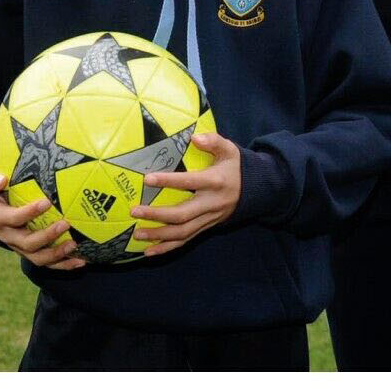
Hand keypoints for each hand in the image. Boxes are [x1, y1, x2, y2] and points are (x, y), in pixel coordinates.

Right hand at [0, 170, 85, 269]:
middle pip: (28, 243)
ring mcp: (19, 247)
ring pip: (37, 258)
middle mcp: (9, 237)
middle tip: (65, 223)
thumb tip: (1, 179)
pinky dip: (62, 264)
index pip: (14, 219)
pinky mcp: (29, 252)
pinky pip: (46, 263)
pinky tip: (80, 261)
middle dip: (47, 236)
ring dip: (56, 254)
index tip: (47, 202)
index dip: (29, 212)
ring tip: (74, 245)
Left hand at [130, 133, 240, 256]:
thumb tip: (194, 137)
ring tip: (137, 233)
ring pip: (182, 232)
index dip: (169, 181)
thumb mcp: (230, 150)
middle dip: (157, 215)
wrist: (255, 191)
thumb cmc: (235, 167)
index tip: (147, 179)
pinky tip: (150, 251)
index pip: (189, 182)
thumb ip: (213, 141)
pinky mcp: (206, 228)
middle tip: (135, 211)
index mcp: (215, 182)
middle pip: (182, 214)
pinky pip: (186, 240)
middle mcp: (211, 204)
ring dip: (159, 235)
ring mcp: (208, 219)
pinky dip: (167, 248)